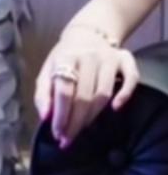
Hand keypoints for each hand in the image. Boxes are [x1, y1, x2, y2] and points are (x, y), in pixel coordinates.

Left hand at [34, 27, 139, 148]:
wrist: (87, 34)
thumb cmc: (65, 58)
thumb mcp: (47, 69)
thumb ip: (43, 93)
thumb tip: (45, 117)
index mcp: (65, 58)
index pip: (63, 90)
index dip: (60, 115)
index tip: (57, 134)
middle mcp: (88, 57)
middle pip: (83, 96)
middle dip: (75, 122)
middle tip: (68, 140)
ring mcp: (108, 58)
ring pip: (103, 93)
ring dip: (92, 116)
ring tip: (82, 129)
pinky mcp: (126, 60)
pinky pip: (131, 79)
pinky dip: (125, 95)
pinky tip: (116, 109)